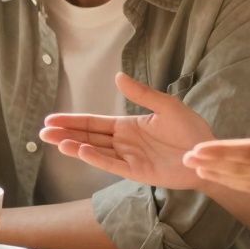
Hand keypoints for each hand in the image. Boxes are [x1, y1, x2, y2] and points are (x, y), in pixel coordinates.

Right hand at [39, 72, 214, 190]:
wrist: (206, 153)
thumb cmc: (190, 129)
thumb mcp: (165, 105)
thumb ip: (141, 93)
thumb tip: (117, 76)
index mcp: (127, 126)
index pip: (94, 123)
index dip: (72, 121)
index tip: (51, 119)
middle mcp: (123, 142)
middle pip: (88, 137)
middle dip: (66, 134)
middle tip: (43, 132)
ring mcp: (128, 158)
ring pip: (95, 151)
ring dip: (75, 146)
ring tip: (55, 141)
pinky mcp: (137, 172)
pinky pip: (112, 164)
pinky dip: (96, 158)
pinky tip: (81, 150)